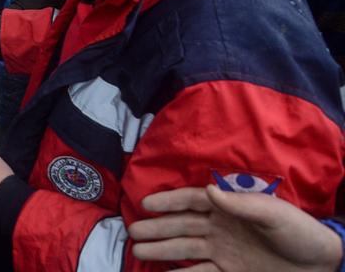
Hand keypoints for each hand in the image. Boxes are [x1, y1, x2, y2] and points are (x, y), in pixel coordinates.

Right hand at [130, 185, 342, 271]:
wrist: (322, 265)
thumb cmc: (300, 233)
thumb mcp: (274, 214)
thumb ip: (241, 203)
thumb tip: (210, 191)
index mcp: (230, 208)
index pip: (192, 201)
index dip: (168, 201)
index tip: (145, 203)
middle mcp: (221, 227)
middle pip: (182, 225)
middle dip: (157, 228)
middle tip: (132, 233)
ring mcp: (224, 251)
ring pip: (186, 248)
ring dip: (163, 249)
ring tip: (138, 252)